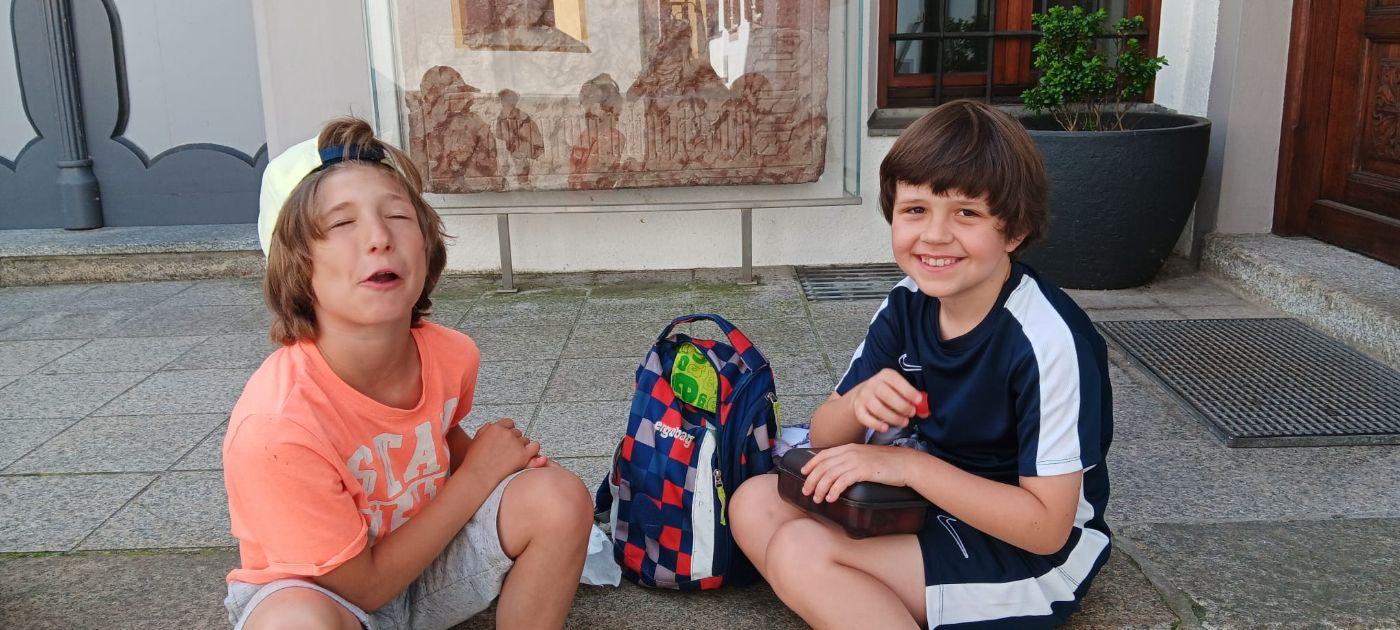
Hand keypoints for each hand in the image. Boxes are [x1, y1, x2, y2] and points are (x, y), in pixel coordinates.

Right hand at [461, 419, 547, 484]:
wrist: (477, 478)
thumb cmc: (474, 463)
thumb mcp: (475, 441)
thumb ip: (485, 430)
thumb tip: (492, 425)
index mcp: (494, 428)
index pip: (509, 423)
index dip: (508, 431)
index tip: (506, 439)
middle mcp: (506, 434)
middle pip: (517, 433)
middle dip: (514, 441)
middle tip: (507, 452)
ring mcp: (515, 444)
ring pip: (526, 440)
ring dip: (522, 447)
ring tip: (513, 458)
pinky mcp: (523, 455)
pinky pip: (535, 447)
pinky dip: (533, 451)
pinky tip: (526, 457)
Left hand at [799, 444, 913, 503]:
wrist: (905, 463)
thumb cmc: (887, 462)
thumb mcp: (865, 456)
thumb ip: (852, 460)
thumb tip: (839, 471)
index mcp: (849, 447)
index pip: (823, 454)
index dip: (811, 463)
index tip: (803, 472)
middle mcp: (849, 452)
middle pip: (823, 466)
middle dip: (811, 479)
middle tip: (806, 491)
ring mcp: (856, 460)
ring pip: (830, 475)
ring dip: (820, 488)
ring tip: (817, 499)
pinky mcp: (863, 471)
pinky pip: (842, 481)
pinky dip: (834, 490)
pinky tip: (831, 498)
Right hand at [845, 368, 921, 432]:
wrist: (864, 395)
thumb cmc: (889, 392)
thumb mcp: (899, 389)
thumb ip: (911, 398)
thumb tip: (925, 411)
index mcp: (885, 375)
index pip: (896, 381)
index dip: (908, 391)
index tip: (918, 401)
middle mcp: (873, 383)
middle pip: (886, 395)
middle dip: (902, 406)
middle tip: (911, 414)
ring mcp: (864, 396)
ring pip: (877, 408)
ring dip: (893, 418)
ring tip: (904, 422)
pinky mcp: (857, 408)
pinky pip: (865, 418)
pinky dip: (876, 424)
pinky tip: (886, 428)